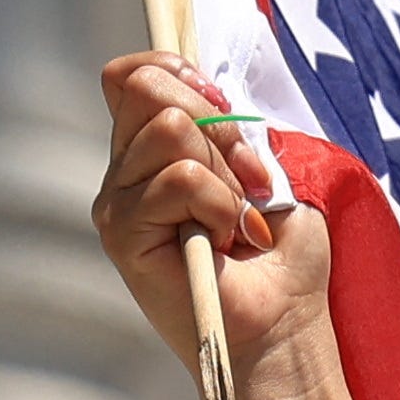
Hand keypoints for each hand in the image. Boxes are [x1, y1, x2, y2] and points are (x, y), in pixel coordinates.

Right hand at [91, 51, 337, 399]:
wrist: (282, 325)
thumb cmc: (282, 256)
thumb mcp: (268, 172)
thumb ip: (230, 127)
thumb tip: (208, 93)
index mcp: (155, 150)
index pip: (133, 74)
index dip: (180, 74)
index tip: (225, 111)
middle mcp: (127, 170)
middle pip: (146, 87)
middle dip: (219, 127)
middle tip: (250, 184)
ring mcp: (118, 200)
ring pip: (171, 130)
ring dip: (225, 174)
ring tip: (237, 221)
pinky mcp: (120, 232)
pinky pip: (179, 179)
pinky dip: (221, 205)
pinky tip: (224, 241)